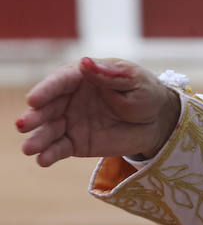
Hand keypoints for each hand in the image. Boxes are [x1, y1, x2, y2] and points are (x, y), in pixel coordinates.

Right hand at [15, 57, 180, 166]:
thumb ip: (111, 74)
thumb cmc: (145, 93)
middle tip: (23, 125)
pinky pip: (60, 149)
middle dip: (34, 117)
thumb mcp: (135, 81)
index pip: (60, 82)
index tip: (33, 100)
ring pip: (49, 130)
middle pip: (47, 107)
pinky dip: (50, 155)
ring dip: (37, 139)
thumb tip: (86, 63)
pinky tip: (43, 160)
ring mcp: (70, 121)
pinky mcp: (75, 142)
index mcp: (81, 77)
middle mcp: (69, 98)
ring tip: (29, 149)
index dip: (46, 90)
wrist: (156, 121)